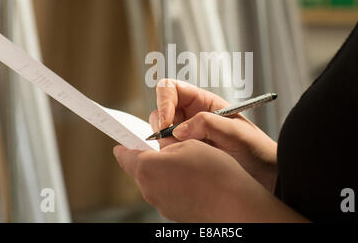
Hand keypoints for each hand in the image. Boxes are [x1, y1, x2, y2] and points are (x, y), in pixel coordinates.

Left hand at [113, 139, 278, 221]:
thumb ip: (167, 145)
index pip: (124, 156)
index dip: (124, 146)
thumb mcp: (189, 144)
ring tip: (191, 166)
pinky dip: (176, 186)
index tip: (121, 144)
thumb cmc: (214, 172)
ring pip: (156, 181)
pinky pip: (168, 194)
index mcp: (148, 167)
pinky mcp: (172, 213)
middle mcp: (149, 189)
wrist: (235, 203)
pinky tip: (195, 181)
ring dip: (166, 172)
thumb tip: (160, 150)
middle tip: (173, 149)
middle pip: (141, 169)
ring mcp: (161, 204)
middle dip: (152, 158)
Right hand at [149, 79, 277, 191]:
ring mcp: (187, 137)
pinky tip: (186, 166)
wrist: (265, 177)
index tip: (167, 123)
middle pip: (160, 111)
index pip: (171, 89)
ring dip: (166, 145)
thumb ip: (207, 124)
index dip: (163, 102)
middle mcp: (191, 117)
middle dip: (161, 127)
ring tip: (188, 156)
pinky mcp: (185, 156)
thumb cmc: (257, 149)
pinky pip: (167, 153)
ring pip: (161, 135)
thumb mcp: (236, 132)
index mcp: (203, 102)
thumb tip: (178, 130)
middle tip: (172, 145)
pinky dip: (169, 158)